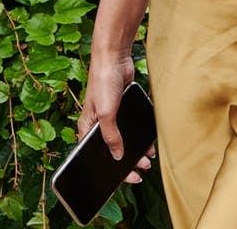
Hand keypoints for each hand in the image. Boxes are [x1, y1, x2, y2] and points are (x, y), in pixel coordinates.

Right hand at [77, 51, 153, 183]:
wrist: (114, 58)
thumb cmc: (102, 83)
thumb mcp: (106, 114)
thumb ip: (111, 136)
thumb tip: (117, 156)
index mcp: (87, 128)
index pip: (98, 156)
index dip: (112, 169)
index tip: (128, 178)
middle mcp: (98, 124)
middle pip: (112, 150)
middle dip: (128, 162)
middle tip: (142, 170)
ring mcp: (112, 116)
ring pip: (124, 140)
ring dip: (136, 150)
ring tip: (148, 159)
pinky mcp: (123, 108)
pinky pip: (132, 127)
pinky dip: (140, 136)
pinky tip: (149, 143)